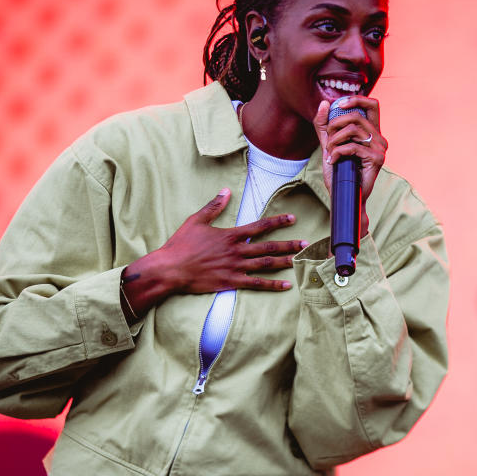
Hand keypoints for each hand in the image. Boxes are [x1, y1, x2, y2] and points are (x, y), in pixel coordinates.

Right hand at [120, 189, 305, 317]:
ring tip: (300, 260)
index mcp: (230, 236)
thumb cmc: (181, 245)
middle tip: (304, 242)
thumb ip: (213, 206)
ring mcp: (235, 268)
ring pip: (266, 264)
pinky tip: (286, 284)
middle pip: (268, 247)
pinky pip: (256, 284)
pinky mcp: (231, 282)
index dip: (277, 222)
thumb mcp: (196, 221)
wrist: (171, 269)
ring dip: (285, 262)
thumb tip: (225, 191)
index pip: (259, 226)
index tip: (292, 219)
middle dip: (288, 244)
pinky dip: (272, 284)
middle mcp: (236, 251)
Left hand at [312, 96, 387, 236]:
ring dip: (334, 140)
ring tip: (329, 152)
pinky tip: (333, 160)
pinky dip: (337, 152)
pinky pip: (352, 147)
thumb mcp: (329, 144)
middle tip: (328, 139)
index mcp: (372, 132)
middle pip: (357, 116)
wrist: (345, 195)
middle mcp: (379, 138)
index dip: (356, 99)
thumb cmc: (339, 171)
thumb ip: (325, 125)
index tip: (338, 105)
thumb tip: (324, 103)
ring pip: (353, 130)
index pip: (372, 104)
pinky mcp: (376, 159)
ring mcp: (380, 149)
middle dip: (336, 124)